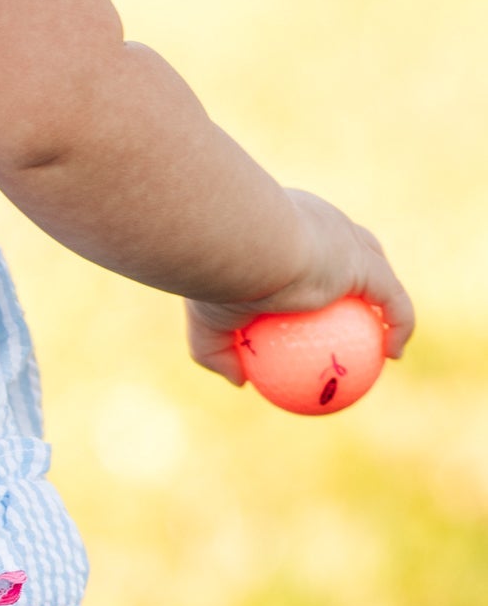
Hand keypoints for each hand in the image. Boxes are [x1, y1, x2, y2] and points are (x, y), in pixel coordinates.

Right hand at [185, 189, 414, 384]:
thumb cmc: (219, 276)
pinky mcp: (363, 259)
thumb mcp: (206, 322)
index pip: (307, 249)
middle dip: (359, 280)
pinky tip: (394, 354)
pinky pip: (392, 299)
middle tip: (354, 322)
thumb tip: (240, 381)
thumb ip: (219, 352)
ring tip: (384, 338)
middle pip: (350, 252)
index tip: (314, 313)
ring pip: (378, 270)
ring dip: (384, 300)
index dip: (316, 275)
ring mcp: (345, 239)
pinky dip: (398, 324)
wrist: (238, 244)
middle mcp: (320, 224)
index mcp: (283, 226)